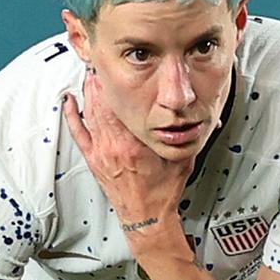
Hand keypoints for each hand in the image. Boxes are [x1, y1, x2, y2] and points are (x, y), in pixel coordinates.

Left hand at [63, 71, 194, 258]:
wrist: (146, 217)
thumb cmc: (162, 191)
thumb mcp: (181, 160)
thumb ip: (191, 137)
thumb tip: (209, 118)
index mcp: (134, 144)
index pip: (120, 104)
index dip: (115, 82)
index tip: (116, 65)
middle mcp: (113, 146)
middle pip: (101, 104)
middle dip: (100, 80)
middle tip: (100, 61)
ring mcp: (101, 152)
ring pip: (89, 114)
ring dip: (88, 92)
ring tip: (90, 73)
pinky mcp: (94, 160)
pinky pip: (79, 132)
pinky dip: (72, 115)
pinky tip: (69, 101)